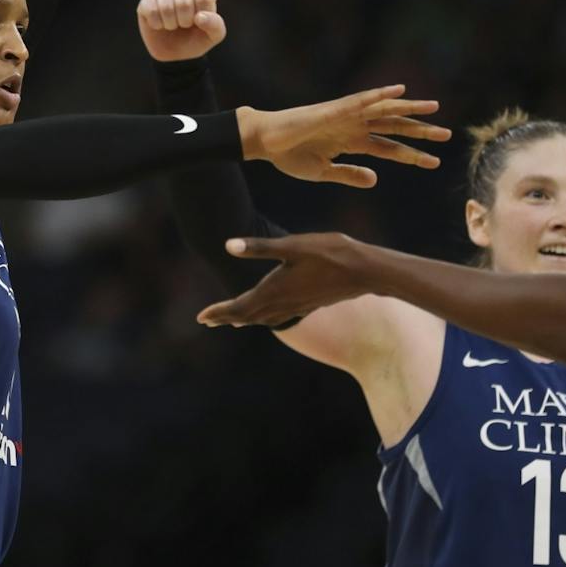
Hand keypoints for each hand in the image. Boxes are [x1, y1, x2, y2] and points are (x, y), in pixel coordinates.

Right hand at [138, 0, 225, 61]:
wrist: (176, 53)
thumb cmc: (196, 39)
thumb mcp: (213, 36)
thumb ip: (215, 25)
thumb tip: (200, 17)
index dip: (200, 15)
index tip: (199, 22)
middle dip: (184, 20)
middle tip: (184, 25)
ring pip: (165, 4)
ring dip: (170, 23)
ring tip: (172, 26)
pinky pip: (150, 9)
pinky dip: (156, 23)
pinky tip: (159, 25)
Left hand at [197, 234, 369, 326]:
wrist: (365, 271)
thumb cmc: (329, 253)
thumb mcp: (292, 246)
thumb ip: (260, 248)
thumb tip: (228, 246)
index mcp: (275, 290)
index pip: (239, 307)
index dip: (219, 313)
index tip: (201, 318)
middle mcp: (284, 303)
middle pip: (248, 316)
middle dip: (226, 317)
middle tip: (208, 320)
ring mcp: (298, 306)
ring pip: (264, 318)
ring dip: (246, 318)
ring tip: (232, 319)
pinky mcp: (309, 304)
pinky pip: (279, 316)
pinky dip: (265, 316)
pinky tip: (269, 312)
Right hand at [237, 85, 451, 185]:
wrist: (265, 142)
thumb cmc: (289, 156)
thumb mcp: (324, 172)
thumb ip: (349, 175)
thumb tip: (376, 179)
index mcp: (352, 143)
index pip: (389, 149)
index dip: (412, 155)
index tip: (434, 162)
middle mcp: (354, 127)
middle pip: (394, 127)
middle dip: (420, 131)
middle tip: (447, 134)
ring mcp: (345, 116)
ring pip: (384, 111)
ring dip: (408, 109)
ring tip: (433, 108)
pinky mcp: (333, 110)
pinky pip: (360, 100)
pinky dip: (380, 95)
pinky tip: (399, 92)